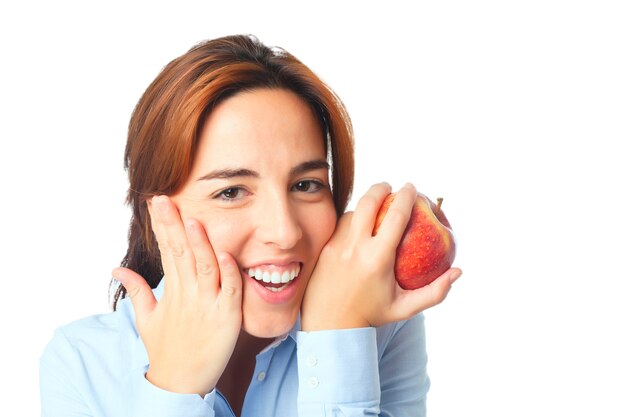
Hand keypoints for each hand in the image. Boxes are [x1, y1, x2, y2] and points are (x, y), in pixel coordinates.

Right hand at [112, 195, 241, 394]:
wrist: (180, 383)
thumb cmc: (166, 350)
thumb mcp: (146, 318)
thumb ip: (136, 290)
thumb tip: (117, 269)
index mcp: (172, 290)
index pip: (167, 251)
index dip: (162, 227)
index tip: (157, 202)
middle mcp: (188, 294)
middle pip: (180, 253)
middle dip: (171, 225)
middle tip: (164, 199)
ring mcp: (207, 305)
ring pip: (203, 267)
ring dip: (198, 244)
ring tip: (191, 220)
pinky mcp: (227, 317)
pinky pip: (230, 291)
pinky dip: (228, 273)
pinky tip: (224, 255)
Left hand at [301, 182, 461, 330]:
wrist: (330, 324)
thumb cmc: (371, 315)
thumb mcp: (405, 308)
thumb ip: (435, 292)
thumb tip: (458, 271)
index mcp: (378, 259)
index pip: (396, 216)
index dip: (406, 197)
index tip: (412, 188)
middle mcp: (355, 248)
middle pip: (368, 202)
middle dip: (381, 188)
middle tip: (390, 187)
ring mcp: (336, 246)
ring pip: (352, 212)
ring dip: (365, 206)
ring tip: (375, 208)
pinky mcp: (324, 247)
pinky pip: (339, 224)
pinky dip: (351, 220)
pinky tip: (358, 225)